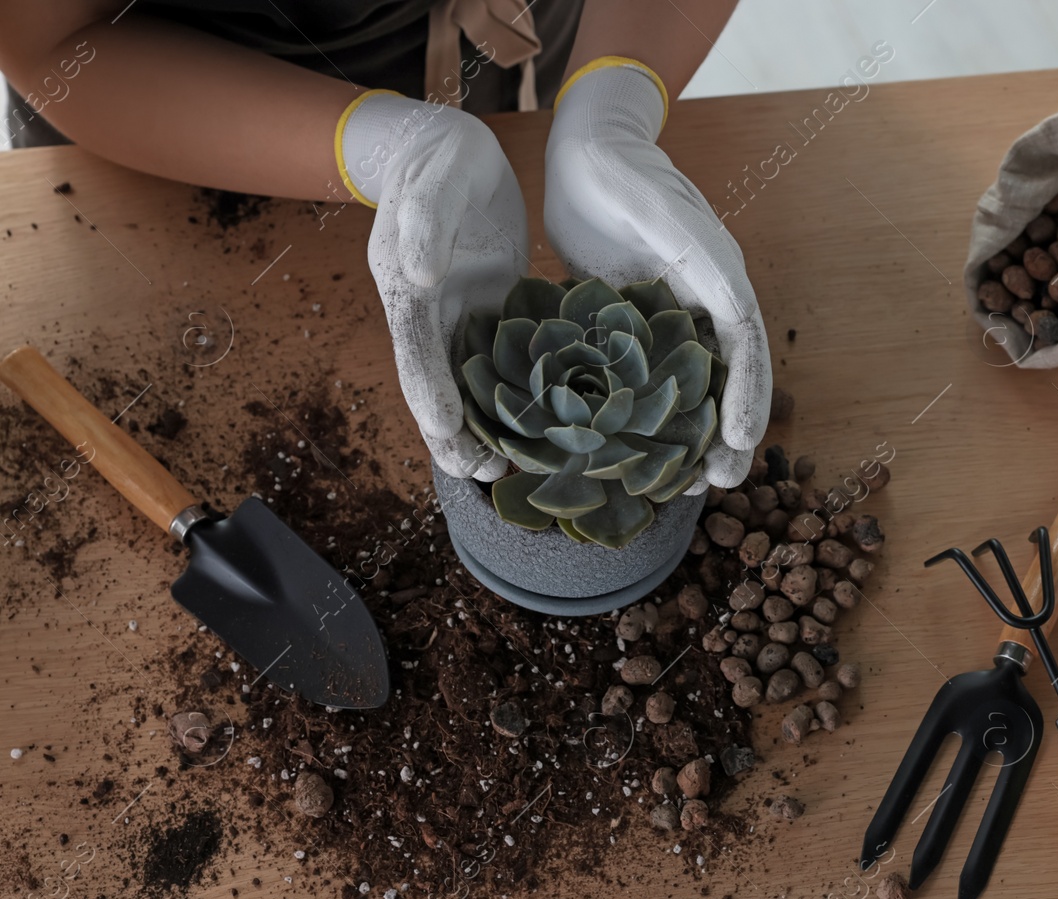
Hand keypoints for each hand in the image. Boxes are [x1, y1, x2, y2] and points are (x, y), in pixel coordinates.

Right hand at [344, 91, 526, 480]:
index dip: (428, 390)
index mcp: (406, 283)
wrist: (449, 147)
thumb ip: (425, 221)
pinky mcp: (488, 308)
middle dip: (452, 431)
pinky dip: (508, 397)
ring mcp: (457, 312)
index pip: (416, 346)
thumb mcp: (436, 177)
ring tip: (501, 471)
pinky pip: (496, 361)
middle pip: (435, 379)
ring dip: (480, 426)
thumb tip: (418, 274)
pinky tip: (532, 429)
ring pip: (465, 380)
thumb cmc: (441, 158)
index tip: (446, 432)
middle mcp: (427, 308)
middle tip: (477, 474)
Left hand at [543, 63, 769, 489]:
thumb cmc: (620, 171)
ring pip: (689, 387)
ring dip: (690, 437)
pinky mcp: (634, 324)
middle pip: (725, 378)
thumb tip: (735, 307)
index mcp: (718, 279)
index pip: (744, 348)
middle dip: (726, 434)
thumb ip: (693, 253)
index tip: (738, 443)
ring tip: (683, 486)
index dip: (747, 397)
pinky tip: (634, 453)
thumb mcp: (657, 209)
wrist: (587, 151)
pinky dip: (648, 418)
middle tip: (718, 484)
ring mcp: (670, 316)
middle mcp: (702, 303)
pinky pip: (648, 380)